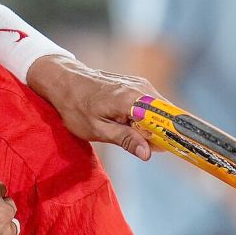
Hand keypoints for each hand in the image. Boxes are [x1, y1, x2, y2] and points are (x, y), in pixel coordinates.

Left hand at [28, 55, 157, 160]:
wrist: (63, 81)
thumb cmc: (75, 107)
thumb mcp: (97, 129)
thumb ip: (125, 139)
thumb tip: (148, 153)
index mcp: (132, 99)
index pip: (167, 119)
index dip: (172, 137)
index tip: (170, 151)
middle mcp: (140, 88)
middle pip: (166, 115)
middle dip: (161, 133)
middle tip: (145, 148)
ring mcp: (140, 83)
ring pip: (159, 110)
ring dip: (152, 125)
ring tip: (130, 133)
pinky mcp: (137, 84)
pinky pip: (151, 104)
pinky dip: (146, 116)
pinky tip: (129, 123)